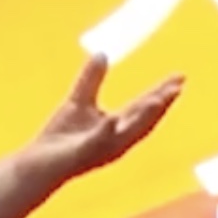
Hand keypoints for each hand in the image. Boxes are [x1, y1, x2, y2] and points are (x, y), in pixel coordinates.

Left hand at [13, 53, 183, 208]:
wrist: (37, 165)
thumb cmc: (59, 138)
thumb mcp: (79, 101)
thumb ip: (91, 79)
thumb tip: (102, 53)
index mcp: (117, 127)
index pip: (145, 107)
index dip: (163, 92)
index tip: (180, 77)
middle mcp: (116, 140)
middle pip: (145, 120)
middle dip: (162, 104)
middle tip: (178, 87)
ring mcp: (101, 149)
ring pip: (128, 132)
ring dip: (144, 117)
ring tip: (159, 99)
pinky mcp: (83, 154)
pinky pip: (97, 141)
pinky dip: (106, 130)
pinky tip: (111, 118)